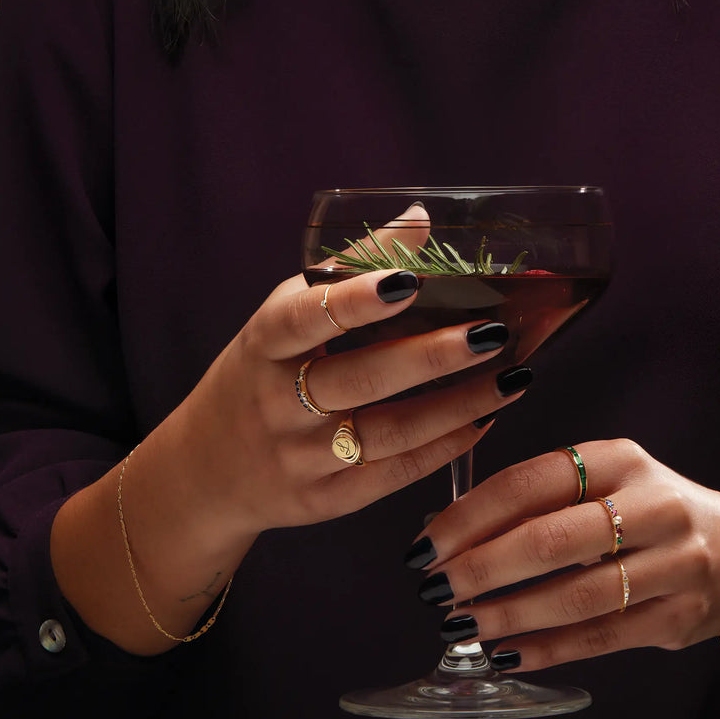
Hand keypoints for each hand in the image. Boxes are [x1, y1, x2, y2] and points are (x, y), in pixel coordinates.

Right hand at [50, 210, 531, 654]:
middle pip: (360, 380)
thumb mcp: (280, 321)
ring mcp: (300, 459)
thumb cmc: (257, 378)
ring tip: (513, 377)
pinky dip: (444, 447)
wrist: (205, 472)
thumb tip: (420, 218)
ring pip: (389, 434)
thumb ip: (345, 270)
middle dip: (431, 357)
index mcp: (262, 346)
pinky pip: (393, 475)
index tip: (409, 281)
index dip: (354, 301)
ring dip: (458, 405)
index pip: (303, 319)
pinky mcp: (325, 500)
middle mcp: (276, 405)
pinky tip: (484, 419)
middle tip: (493, 333)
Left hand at [410, 439, 719, 698]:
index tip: (425, 545)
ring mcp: (675, 564)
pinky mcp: (681, 617)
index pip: (529, 482)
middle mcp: (654, 505)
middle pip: (550, 540)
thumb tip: (447, 534)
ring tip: (462, 625)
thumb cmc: (653, 515)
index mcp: (621, 460)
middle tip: (436, 590)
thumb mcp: (607, 484)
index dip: (469, 517)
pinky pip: (600, 637)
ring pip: (575, 596)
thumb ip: (540, 502)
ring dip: (508, 615)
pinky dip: (546, 650)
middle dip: (481, 569)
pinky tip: (505, 654)